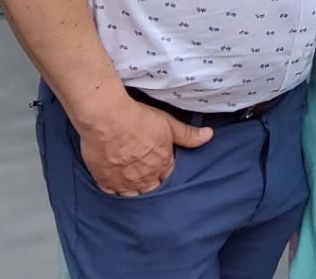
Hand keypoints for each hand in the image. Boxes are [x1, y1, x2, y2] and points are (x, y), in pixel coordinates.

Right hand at [77, 98, 212, 195]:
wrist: (108, 119)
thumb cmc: (138, 119)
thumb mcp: (169, 124)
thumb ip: (188, 134)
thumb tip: (209, 135)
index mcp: (161, 165)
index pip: (169, 177)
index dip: (167, 173)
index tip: (164, 171)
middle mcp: (144, 178)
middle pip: (153, 190)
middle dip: (153, 186)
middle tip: (150, 180)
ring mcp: (124, 183)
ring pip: (133, 196)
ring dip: (136, 192)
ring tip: (134, 186)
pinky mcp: (105, 182)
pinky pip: (113, 196)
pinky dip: (116, 193)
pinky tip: (116, 189)